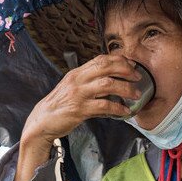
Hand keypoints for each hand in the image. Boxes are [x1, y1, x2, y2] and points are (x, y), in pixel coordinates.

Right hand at [10, 55, 140, 180]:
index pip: (101, 59)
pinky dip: (118, 108)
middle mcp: (78, 80)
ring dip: (125, 89)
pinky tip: (125, 111)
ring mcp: (78, 94)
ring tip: (136, 94)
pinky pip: (104, 105)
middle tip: (138, 77)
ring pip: (107, 84)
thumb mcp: (74, 87)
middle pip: (106, 67)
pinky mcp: (79, 109)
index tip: (132, 64)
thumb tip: (113, 80)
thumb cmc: (61, 104)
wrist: (42, 121)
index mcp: (77, 72)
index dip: (119, 60)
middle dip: (126, 71)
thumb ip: (90, 81)